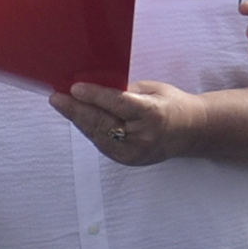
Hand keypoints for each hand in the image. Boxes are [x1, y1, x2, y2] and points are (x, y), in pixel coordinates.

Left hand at [52, 79, 205, 165]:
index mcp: (152, 114)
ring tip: (62, 105)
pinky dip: (89, 129)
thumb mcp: (151, 89)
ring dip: (79, 120)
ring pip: (98, 135)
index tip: (74, 88)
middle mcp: (142, 137)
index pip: (118, 104)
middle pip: (103, 123)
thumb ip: (124, 90)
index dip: (94, 96)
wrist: (191, 131)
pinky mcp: (127, 160)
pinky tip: (78, 118)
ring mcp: (134, 152)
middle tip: (56, 98)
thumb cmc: (171, 104)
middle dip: (76, 110)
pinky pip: (102, 143)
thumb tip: (93, 87)